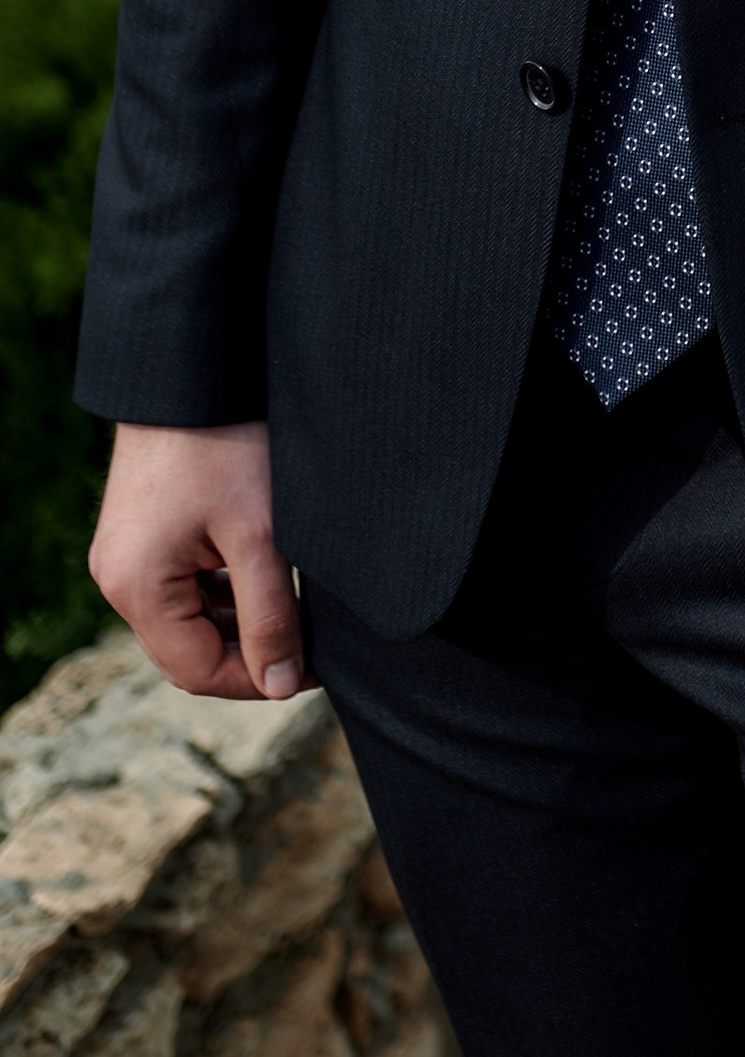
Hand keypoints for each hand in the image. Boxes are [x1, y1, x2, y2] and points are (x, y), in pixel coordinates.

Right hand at [90, 421, 304, 702]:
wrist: (192, 370)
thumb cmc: (225, 444)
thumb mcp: (261, 535)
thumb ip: (270, 616)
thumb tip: (283, 686)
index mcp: (137, 588)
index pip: (197, 671)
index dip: (258, 680)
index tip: (314, 667)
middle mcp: (118, 579)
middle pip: (187, 650)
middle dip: (249, 654)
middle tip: (311, 643)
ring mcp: (123, 557)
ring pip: (186, 620)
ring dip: (237, 623)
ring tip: (295, 610)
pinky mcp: (139, 535)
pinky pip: (179, 588)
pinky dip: (221, 593)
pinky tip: (264, 576)